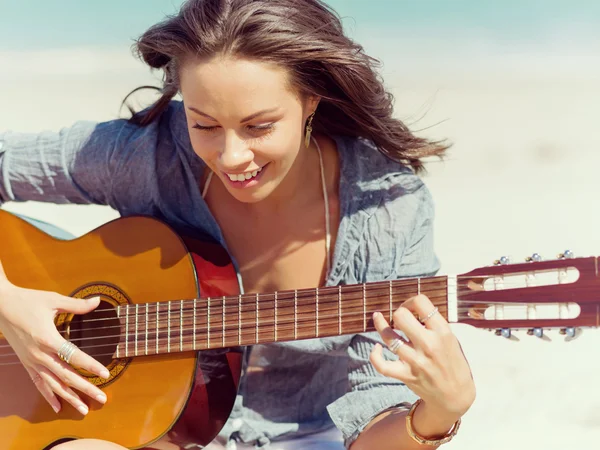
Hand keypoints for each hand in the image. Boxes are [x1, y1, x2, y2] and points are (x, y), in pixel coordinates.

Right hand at [0, 260, 109, 414]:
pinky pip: (39, 383)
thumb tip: (97, 301)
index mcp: (48, 339)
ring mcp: (32, 361)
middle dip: (85, 389)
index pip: (74, 357)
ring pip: (53, 385)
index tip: (106, 374)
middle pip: (66, 376)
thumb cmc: (27, 301)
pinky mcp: (27, 364)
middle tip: (102, 399)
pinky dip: (49, 396)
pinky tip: (58, 407)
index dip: (91, 366)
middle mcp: (40, 355)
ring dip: (69, 398)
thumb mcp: (53, 300)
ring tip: (84, 409)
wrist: (0, 305)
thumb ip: (77, 305)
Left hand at [370, 294, 474, 423]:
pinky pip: (382, 364)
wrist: (455, 395)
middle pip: (401, 316)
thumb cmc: (453, 362)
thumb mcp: (451, 339)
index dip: (411, 301)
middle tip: (401, 318)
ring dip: (381, 325)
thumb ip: (434, 324)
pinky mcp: (405, 375)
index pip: (421, 302)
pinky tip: (376, 347)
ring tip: (378, 317)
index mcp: (442, 332)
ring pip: (388, 336)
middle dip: (399, 313)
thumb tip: (413, 307)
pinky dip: (374, 355)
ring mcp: (415, 360)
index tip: (411, 307)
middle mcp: (428, 344)